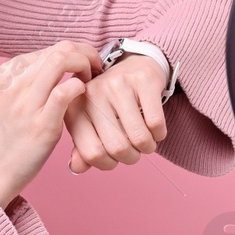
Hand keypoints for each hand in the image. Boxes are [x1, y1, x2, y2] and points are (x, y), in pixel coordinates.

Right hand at [0, 41, 102, 208]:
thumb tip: (59, 66)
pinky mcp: (41, 124)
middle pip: (59, 48)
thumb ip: (29, 82)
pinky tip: (83, 99)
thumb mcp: (7, 100)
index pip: (50, 48)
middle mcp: (15, 82)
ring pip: (61, 60)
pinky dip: (81, 88)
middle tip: (96, 70)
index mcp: (7, 73)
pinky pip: (66, 91)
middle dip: (86, 54)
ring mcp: (27, 102)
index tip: (85, 67)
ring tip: (92, 81)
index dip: (75, 53)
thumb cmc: (3, 139)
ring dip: (86, 66)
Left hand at [66, 53, 167, 172]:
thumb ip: (82, 148)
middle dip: (131, 157)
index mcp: (75, 109)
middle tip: (135, 152)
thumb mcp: (91, 122)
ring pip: (139, 137)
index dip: (107, 164)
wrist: (132, 65)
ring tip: (146, 142)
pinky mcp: (143, 80)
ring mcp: (117, 84)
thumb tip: (76, 168)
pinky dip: (159, 134)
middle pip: (117, 148)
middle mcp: (92, 94)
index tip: (115, 160)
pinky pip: (155, 123)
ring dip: (148, 147)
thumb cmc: (110, 102)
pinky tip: (155, 129)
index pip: (91, 153)